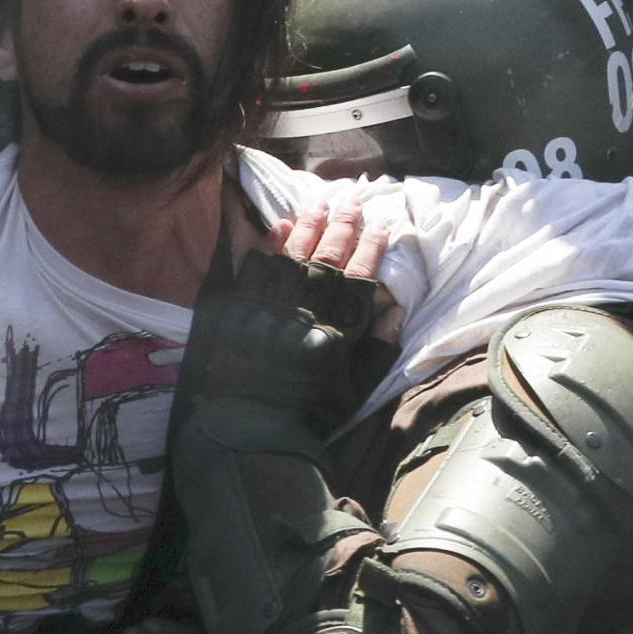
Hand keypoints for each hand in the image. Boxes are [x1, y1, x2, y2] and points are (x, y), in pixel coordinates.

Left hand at [196, 184, 396, 425]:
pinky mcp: (237, 315)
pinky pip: (254, 271)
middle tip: (353, 200)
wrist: (249, 433)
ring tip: (322, 201)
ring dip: (309, 226)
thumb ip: (378, 349)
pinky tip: (281, 224)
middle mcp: (302, 319)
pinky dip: (268, 245)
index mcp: (335, 338)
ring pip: (292, 258)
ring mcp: (267, 314)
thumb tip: (394, 307)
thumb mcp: (354, 389)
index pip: (358, 283)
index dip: (371, 251)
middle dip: (342, 228)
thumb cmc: (310, 413)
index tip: (382, 226)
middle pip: (326, 262)